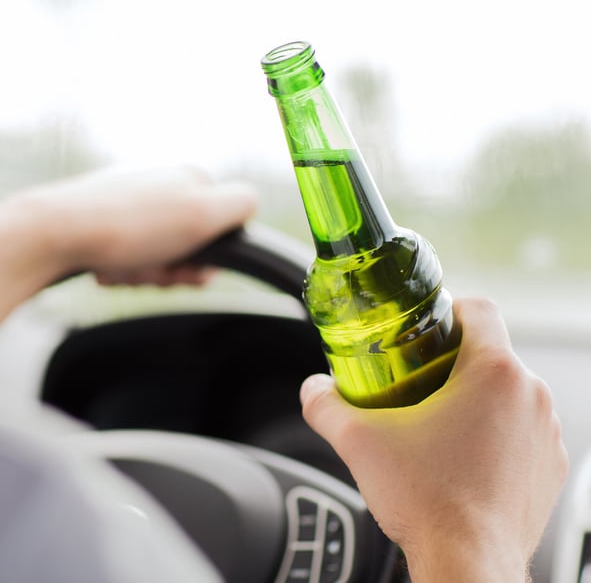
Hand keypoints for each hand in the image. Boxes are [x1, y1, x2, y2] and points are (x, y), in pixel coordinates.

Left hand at [9, 166, 257, 285]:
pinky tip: (103, 270)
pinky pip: (124, 259)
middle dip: (170, 270)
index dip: (208, 258)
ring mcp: (129, 202)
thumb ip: (240, 205)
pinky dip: (118, 272)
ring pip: (155, 258)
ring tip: (120, 269)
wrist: (52, 234)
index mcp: (188, 179)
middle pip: (186, 248)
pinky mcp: (99, 222)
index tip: (188, 268)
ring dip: (142, 274)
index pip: (223, 230)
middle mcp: (160, 185)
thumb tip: (248, 206)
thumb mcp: (201, 213)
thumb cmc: (126, 227)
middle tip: (149, 270)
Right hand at [299, 298, 567, 582]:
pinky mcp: (551, 466)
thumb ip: (325, 404)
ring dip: (476, 398)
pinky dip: (496, 434)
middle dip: (451, 360)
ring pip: (509, 392)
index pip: (478, 307)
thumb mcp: (358, 441)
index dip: (445, 307)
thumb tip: (313, 388)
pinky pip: (523, 430)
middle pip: (491, 351)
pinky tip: (461, 455)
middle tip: (413, 380)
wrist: (467, 564)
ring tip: (436, 422)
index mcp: (494, 373)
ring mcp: (548, 433)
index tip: (423, 326)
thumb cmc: (428, 503)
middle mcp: (531, 396)